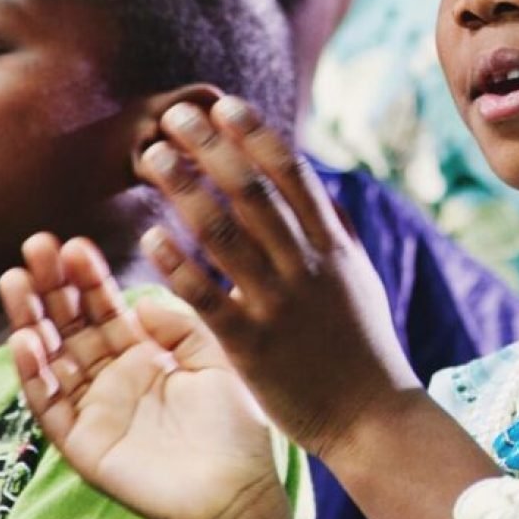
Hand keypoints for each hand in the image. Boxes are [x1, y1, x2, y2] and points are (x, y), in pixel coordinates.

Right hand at [0, 233, 290, 518]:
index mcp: (145, 356)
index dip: (88, 278)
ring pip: (51, 358)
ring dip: (31, 319)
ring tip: (15, 278)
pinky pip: (50, 406)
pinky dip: (34, 374)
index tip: (73, 242)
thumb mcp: (216, 358)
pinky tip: (23, 339)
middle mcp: (114, 379)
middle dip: (51, 286)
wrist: (240, 488)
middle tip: (34, 245)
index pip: (106, 309)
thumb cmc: (236, 426)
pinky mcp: (83, 444)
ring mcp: (95, 410)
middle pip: (71, 325)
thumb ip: (181, 325)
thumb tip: (140, 301)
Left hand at [138, 96, 422, 458]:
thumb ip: (332, 228)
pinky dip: (176, 262)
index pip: (291, 172)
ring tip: (150, 156)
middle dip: (210, 146)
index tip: (222, 103)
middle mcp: (306, 265)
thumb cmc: (360, 344)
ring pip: (223, 233)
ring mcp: (279, 303)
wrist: (371, 415)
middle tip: (174, 115)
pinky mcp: (251, 346)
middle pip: (251, 190)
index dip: (254, 133)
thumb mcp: (357, 276)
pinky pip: (205, 295)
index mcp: (332, 244)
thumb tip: (309, 179)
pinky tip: (147, 236)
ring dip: (183, 187)